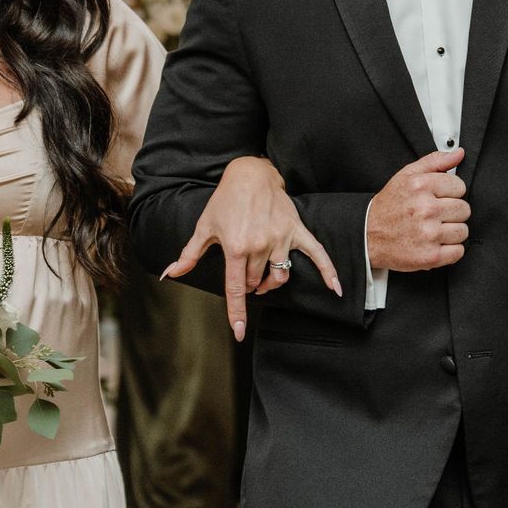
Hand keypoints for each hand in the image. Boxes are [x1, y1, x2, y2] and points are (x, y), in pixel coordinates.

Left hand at [161, 156, 340, 341]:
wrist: (250, 174)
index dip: (237, 312)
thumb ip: (190, 254)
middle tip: (242, 275)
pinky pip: (316, 254)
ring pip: (279, 275)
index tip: (240, 333)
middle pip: (256, 282)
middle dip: (248, 284)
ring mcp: (280, 239)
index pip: (236, 289)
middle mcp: (259, 246)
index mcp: (236, 247)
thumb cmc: (225, 201)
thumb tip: (170, 273)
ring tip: (262, 279)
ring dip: (270, 282)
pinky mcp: (296, 231)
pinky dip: (328, 271)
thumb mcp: (205, 227)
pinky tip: (336, 289)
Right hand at [365, 148, 469, 272]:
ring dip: (451, 231)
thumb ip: (435, 161)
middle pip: (464, 209)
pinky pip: (458, 251)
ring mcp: (428, 234)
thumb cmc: (388, 206)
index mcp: (421, 186)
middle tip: (435, 215)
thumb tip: (459, 153)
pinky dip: (450, 250)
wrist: (367, 235)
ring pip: (463, 231)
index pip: (460, 186)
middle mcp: (425, 209)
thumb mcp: (406, 176)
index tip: (438, 198)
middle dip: (452, 212)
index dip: (450, 193)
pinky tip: (435, 243)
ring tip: (434, 229)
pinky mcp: (430, 256)